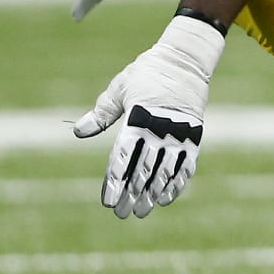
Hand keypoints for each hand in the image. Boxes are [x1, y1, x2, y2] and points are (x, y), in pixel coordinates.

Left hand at [73, 14, 224, 217]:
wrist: (186, 59)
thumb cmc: (147, 73)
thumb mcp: (120, 88)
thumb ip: (101, 113)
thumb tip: (78, 132)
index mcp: (139, 118)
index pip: (124, 157)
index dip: (115, 181)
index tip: (108, 200)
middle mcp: (161, 128)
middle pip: (145, 170)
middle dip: (132, 194)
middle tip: (123, 213)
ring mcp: (180, 133)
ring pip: (166, 171)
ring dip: (154, 193)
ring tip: (143, 211)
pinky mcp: (195, 134)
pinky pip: (187, 164)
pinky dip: (178, 182)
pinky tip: (167, 197)